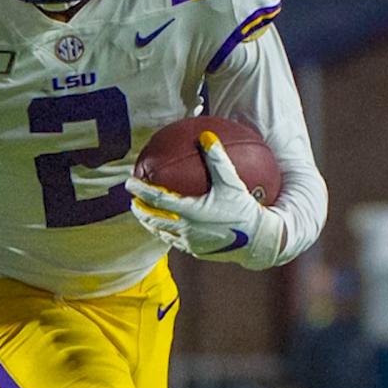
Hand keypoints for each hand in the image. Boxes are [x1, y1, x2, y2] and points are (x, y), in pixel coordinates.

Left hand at [126, 131, 284, 269]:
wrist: (259, 242)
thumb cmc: (245, 209)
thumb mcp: (231, 182)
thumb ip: (217, 159)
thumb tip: (206, 135)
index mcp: (191, 212)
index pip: (158, 200)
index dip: (141, 191)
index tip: (129, 183)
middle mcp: (186, 229)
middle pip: (154, 220)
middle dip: (140, 210)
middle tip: (133, 201)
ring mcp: (190, 243)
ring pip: (161, 234)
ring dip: (150, 224)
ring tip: (144, 215)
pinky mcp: (197, 252)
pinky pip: (174, 242)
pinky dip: (165, 233)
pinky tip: (167, 228)